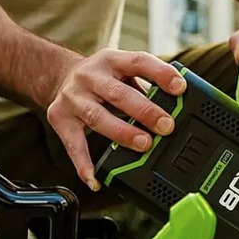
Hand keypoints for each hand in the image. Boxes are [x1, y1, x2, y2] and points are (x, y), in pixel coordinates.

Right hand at [46, 49, 186, 190]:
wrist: (58, 75)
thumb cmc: (102, 78)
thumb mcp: (123, 71)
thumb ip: (147, 86)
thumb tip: (177, 109)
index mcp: (111, 60)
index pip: (138, 62)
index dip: (160, 74)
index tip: (180, 88)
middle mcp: (90, 76)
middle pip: (118, 94)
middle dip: (145, 111)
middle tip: (166, 126)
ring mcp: (73, 97)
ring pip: (98, 117)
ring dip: (123, 133)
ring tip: (144, 144)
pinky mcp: (60, 118)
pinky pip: (73, 145)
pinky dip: (83, 164)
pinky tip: (94, 178)